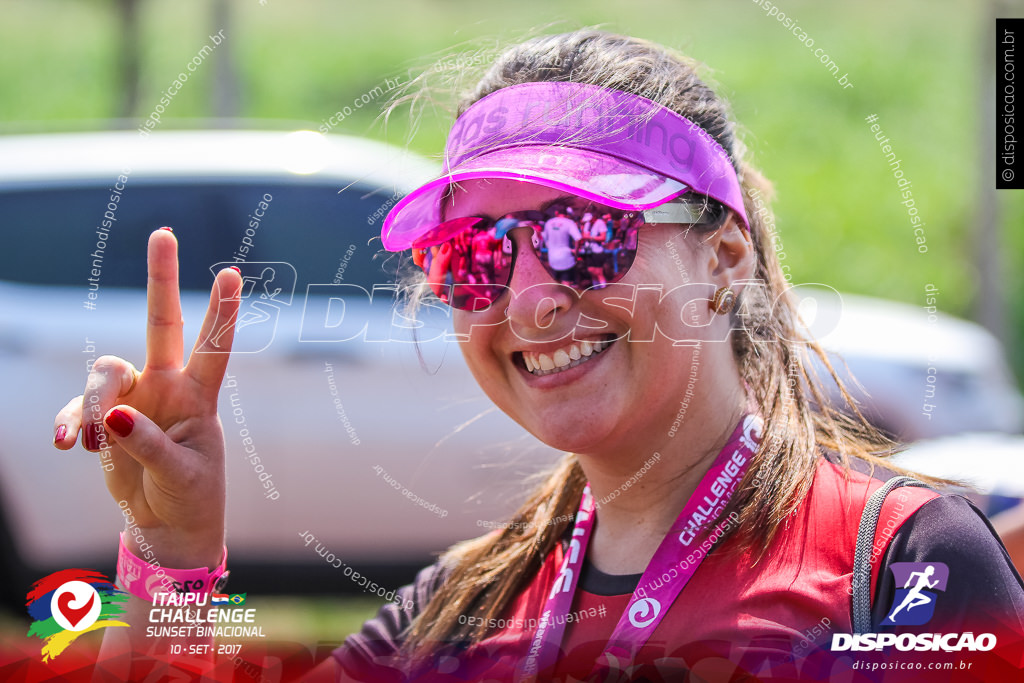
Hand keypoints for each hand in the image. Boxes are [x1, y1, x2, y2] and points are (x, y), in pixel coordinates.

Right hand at [53, 229, 241, 567]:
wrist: (166, 525)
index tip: (233, 273)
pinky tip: (65, 444)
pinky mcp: (102, 419)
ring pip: (103, 373)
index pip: (214, 347)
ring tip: (87, 442)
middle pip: (161, 323)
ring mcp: (133, 399)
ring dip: (87, 404)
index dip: (221, 312)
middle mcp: (166, 386)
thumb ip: (146, 445)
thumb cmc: (189, 496)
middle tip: (163, 233)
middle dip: (161, 279)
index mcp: (199, 397)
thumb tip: (108, 416)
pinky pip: (76, 408)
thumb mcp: (179, 476)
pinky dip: (67, 423)